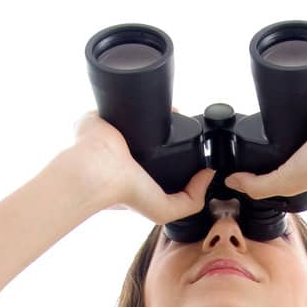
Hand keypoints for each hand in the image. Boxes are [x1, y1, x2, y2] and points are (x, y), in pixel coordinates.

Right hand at [69, 109, 214, 223]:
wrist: (98, 169)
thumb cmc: (125, 192)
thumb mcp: (165, 209)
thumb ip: (191, 201)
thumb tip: (208, 176)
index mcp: (135, 174)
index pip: (159, 162)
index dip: (176, 155)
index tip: (192, 148)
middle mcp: (125, 154)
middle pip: (151, 138)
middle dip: (167, 131)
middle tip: (182, 124)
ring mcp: (113, 133)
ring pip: (139, 118)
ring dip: (153, 112)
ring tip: (173, 109)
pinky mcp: (103, 115)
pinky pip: (121, 100)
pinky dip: (134, 97)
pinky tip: (151, 97)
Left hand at [222, 92, 306, 199]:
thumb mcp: (286, 183)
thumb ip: (258, 186)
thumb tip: (232, 182)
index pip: (291, 161)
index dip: (275, 157)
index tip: (261, 149)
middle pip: (294, 136)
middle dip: (282, 131)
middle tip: (268, 125)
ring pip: (302, 114)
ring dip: (290, 108)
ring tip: (275, 102)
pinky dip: (303, 88)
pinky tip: (291, 85)